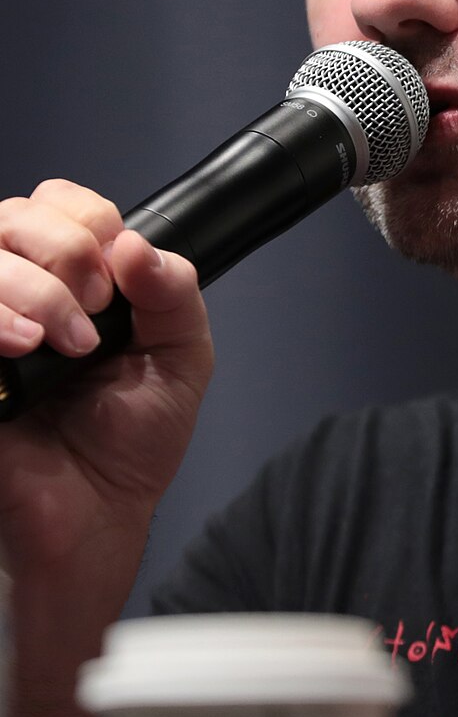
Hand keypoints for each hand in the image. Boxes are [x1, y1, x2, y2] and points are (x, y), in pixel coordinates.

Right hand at [0, 179, 213, 582]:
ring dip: (32, 288)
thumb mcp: (181, 354)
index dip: (89, 220)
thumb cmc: (133, 437)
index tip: (118, 272)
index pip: (59, 202)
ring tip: (69, 344)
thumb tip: (138, 245)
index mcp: (74, 277)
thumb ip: (173, 292)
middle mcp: (20, 290)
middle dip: (65, 252)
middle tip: (96, 310)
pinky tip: (22, 345)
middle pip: (12, 217)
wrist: (97, 514)